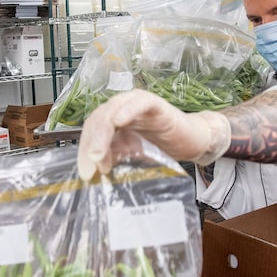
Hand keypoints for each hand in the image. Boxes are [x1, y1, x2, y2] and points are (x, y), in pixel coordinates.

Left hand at [76, 89, 230, 179]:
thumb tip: (92, 173)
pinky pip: (139, 103)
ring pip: (112, 110)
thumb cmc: (160, 148)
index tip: (87, 173)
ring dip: (103, 131)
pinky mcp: (155, 104)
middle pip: (97, 119)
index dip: (85, 150)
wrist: (191, 142)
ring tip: (99, 153)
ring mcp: (136, 104)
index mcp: (111, 120)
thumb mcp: (130, 157)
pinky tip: (120, 121)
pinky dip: (128, 110)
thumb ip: (112, 159)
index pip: (90, 130)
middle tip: (93, 165)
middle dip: (91, 143)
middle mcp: (121, 108)